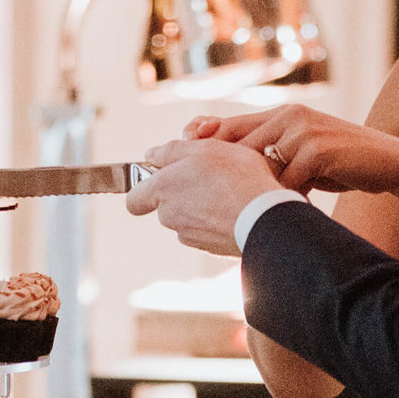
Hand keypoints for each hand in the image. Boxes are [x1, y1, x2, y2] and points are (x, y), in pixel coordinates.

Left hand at [129, 138, 286, 256]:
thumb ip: (171, 151)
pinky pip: (206, 231)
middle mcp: (169, 217)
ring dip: (201, 206)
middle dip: (181, 193)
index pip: (133, 199)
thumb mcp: (203, 149)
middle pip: (165, 206)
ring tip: (228, 192)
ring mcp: (189, 235)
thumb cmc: (235, 176)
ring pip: (187, 218)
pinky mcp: (209, 248)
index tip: (163, 177)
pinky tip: (235, 210)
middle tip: (209, 177)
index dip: (144, 188)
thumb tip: (150, 155)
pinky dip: (215, 221)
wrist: (265, 216)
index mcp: (161, 191)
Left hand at [184, 104, 398, 194]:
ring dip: (265, 193)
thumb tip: (233, 173)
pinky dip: (288, 199)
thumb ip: (274, 156)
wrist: (393, 162)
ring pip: (262, 168)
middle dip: (227, 177)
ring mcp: (303, 130)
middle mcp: (289, 115)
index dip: (204, 144)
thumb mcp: (305, 156)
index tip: (180, 162)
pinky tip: (296, 210)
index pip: (232, 127)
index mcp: (282, 115)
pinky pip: (288, 181)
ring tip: (265, 212)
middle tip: (217, 204)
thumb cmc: (345, 164)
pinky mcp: (318, 148)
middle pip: (239, 147)